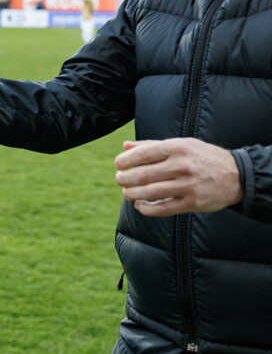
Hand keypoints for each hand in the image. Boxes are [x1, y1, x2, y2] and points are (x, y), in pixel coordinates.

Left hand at [114, 138, 241, 215]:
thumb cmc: (202, 157)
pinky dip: (147, 209)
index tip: (118, 164)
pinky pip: (163, 209)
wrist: (236, 176)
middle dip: (125, 179)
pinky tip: (139, 205)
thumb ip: (152, 145)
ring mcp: (187, 186)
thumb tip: (125, 146)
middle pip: (143, 175)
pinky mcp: (192, 203)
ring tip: (126, 192)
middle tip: (119, 180)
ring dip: (132, 194)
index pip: (144, 153)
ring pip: (150, 193)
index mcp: (177, 148)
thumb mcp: (181, 144)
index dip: (126, 160)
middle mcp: (181, 166)